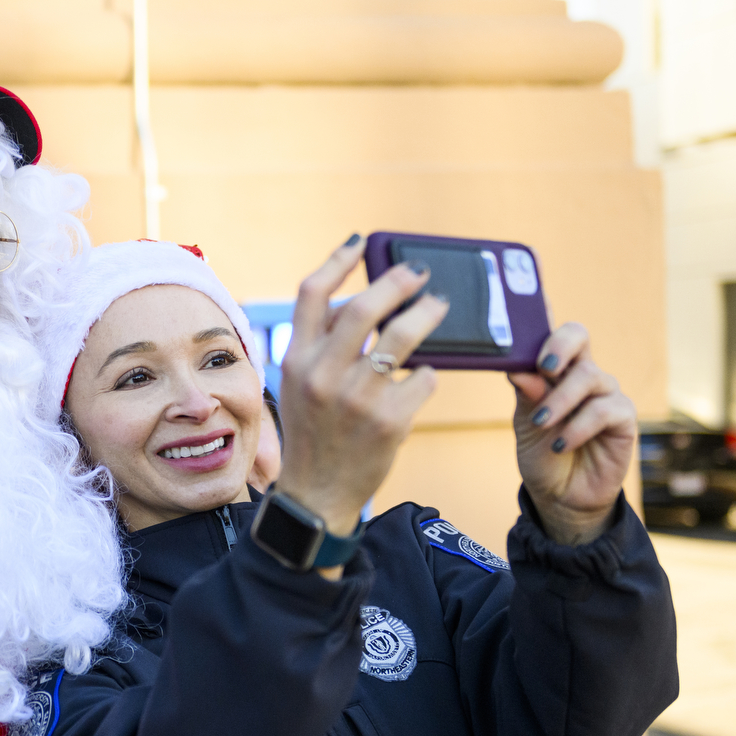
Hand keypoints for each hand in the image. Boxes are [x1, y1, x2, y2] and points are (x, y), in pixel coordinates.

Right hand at [274, 235, 448, 552]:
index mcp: (296, 360)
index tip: (360, 241)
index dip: (338, 260)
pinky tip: (424, 378)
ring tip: (440, 307)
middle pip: (363, 307)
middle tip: (419, 274)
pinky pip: (423, 379)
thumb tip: (362, 300)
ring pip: (402, 337)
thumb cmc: (314, 434)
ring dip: (428, 315)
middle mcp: (321, 375)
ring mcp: (356, 399)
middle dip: (397, 282)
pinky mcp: (389, 421)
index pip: (311, 294)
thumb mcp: (300, 385)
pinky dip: (428, 374)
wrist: (316, 494)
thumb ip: (322, 344)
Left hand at [507, 324, 635, 544]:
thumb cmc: (542, 454)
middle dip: (558, 347)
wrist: (561, 496)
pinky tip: (563, 444)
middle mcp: (582, 375)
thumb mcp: (525, 424)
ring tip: (541, 423)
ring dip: (561, 401)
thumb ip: (527, 396)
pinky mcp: (623, 418)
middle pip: (579, 337)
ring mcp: (605, 394)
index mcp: (556, 370)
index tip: (528, 316)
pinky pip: (605, 410)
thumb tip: (517, 370)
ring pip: (589, 377)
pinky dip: (579, 426)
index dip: (544, 319)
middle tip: (542, 368)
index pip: (554, 334)